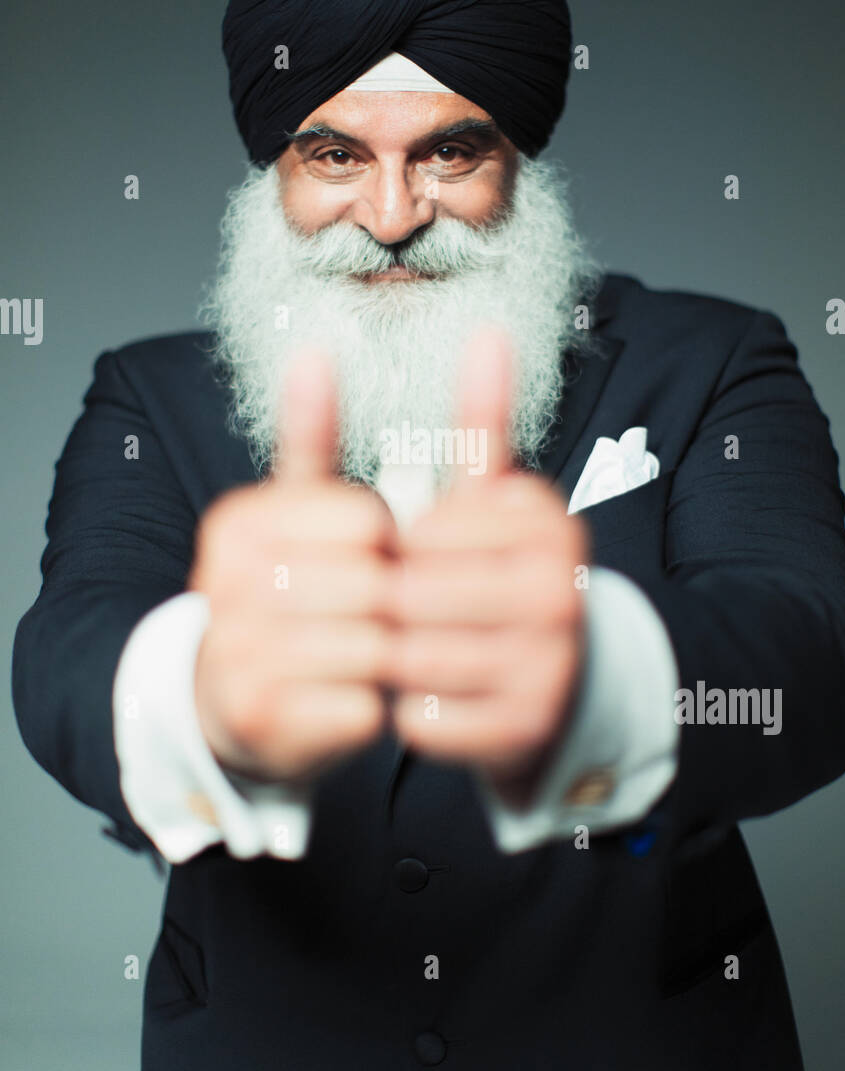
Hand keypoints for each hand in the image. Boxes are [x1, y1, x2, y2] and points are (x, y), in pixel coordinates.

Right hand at [188, 347, 397, 783]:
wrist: (222, 702)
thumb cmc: (278, 595)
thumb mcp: (290, 515)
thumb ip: (309, 437)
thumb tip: (315, 351)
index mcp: (238, 522)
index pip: (369, 520)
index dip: (391, 545)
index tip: (372, 562)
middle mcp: (227, 584)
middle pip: (375, 584)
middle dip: (395, 604)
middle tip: (382, 618)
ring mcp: (240, 654)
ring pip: (375, 647)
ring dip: (392, 657)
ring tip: (373, 656)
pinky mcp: (263, 719)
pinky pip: (365, 707)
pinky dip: (377, 707)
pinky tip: (356, 699)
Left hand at [389, 327, 589, 802]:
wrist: (563, 690)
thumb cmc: (501, 582)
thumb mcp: (493, 506)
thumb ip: (482, 424)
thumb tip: (487, 329)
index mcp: (548, 522)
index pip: (422, 531)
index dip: (393, 551)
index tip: (399, 564)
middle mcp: (561, 588)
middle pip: (414, 594)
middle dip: (384, 607)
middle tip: (377, 615)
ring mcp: (552, 662)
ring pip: (414, 657)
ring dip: (390, 659)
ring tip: (396, 651)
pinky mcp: (530, 727)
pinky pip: (427, 716)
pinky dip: (410, 710)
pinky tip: (422, 696)